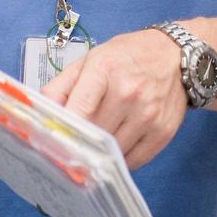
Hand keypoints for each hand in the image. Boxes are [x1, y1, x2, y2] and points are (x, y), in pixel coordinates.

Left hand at [42, 28, 187, 169]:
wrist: (176, 55)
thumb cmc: (128, 57)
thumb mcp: (91, 59)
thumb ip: (61, 86)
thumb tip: (39, 115)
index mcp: (105, 70)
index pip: (77, 112)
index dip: (61, 132)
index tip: (50, 145)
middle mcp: (129, 93)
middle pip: (93, 136)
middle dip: (79, 143)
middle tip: (71, 147)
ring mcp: (148, 115)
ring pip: (111, 153)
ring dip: (100, 154)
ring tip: (98, 141)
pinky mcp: (163, 132)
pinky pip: (133, 161)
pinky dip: (120, 159)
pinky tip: (117, 145)